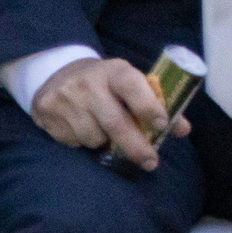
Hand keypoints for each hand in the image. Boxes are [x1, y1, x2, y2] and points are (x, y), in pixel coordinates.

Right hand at [30, 56, 192, 169]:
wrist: (57, 72)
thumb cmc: (106, 83)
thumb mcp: (129, 83)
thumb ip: (156, 104)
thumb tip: (183, 130)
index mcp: (114, 71)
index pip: (132, 85)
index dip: (149, 105)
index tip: (162, 125)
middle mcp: (88, 83)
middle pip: (115, 122)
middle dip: (136, 146)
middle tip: (151, 162)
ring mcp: (65, 98)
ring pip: (94, 138)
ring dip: (104, 142)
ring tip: (102, 128)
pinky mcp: (48, 113)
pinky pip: (74, 142)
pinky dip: (83, 141)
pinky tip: (81, 125)